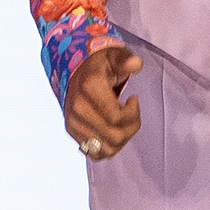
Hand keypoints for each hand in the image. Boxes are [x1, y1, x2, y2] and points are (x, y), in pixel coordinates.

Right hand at [66, 44, 143, 161]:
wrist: (76, 69)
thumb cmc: (100, 63)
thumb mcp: (115, 56)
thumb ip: (125, 60)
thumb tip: (136, 63)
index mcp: (89, 88)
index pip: (116, 117)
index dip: (133, 113)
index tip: (133, 99)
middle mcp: (78, 108)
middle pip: (114, 136)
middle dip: (131, 127)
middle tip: (132, 112)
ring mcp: (73, 122)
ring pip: (106, 150)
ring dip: (122, 140)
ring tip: (123, 123)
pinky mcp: (72, 132)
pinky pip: (94, 154)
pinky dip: (108, 148)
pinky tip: (113, 131)